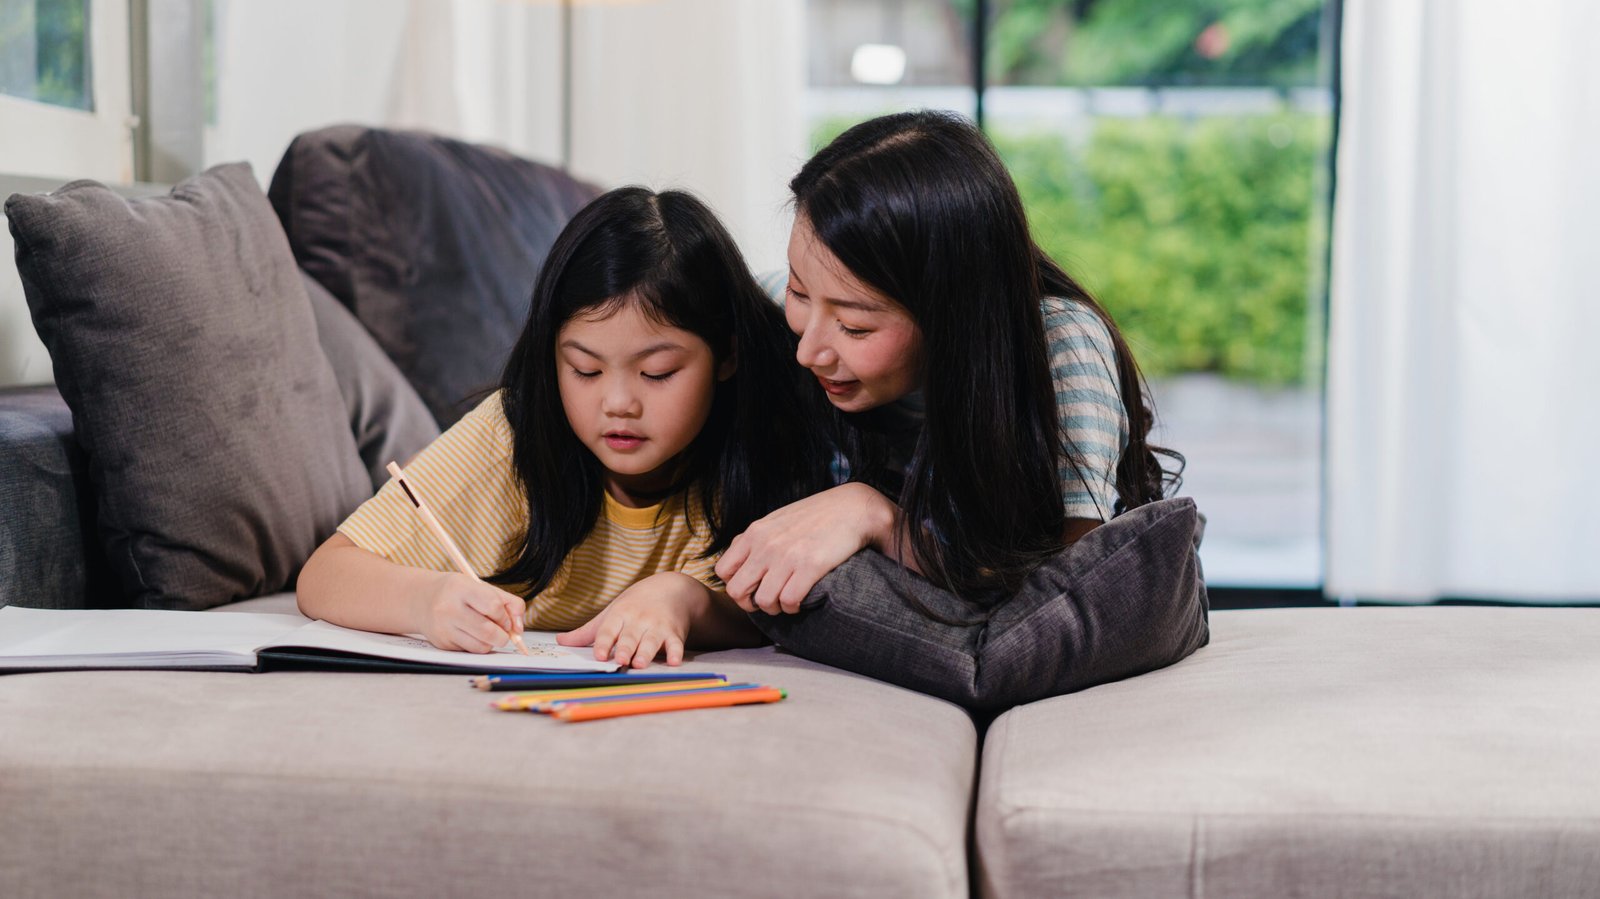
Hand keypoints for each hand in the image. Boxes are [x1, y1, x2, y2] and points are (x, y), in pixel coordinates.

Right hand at [414, 571, 527, 652]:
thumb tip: (519, 629)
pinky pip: (470, 651)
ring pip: (481, 646)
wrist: (422, 599)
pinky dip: (478, 646)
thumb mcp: (482, 587)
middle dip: (503, 635)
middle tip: (503, 631)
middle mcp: (449, 608)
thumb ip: (508, 603)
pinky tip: (472, 634)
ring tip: (487, 632)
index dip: (505, 617)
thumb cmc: (459, 593)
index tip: (504, 619)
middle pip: (488, 631)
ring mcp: (443, 627)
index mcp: (461, 588)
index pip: (493, 606)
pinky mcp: (442, 643)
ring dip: (492, 643)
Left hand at [555, 572, 706, 668]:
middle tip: (621, 660)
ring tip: (640, 663)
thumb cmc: (636, 604)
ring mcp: (658, 626)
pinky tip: (675, 661)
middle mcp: (639, 620)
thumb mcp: (611, 613)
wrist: (671, 589)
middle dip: (626, 648)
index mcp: (620, 615)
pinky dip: (676, 653)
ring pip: (652, 641)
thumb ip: (588, 631)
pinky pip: (676, 644)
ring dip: (646, 652)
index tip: (599, 655)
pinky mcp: (675, 633)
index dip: (604, 643)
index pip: (608, 630)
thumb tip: (560, 641)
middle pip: (630, 636)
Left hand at [715, 482, 895, 614]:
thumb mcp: (778, 520)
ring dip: (775, 608)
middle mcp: (766, 544)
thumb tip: (740, 559)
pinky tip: (801, 600)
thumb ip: (757, 538)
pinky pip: (789, 601)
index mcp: (755, 532)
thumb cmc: (817, 515)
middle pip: (737, 591)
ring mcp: (787, 556)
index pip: (722, 571)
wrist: (853, 507)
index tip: (752, 587)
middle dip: (750, 603)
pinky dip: (793, 607)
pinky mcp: (810, 566)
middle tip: (767, 601)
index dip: (735, 585)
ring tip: (787, 601)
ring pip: (764, 601)